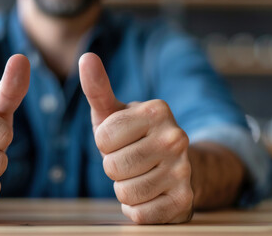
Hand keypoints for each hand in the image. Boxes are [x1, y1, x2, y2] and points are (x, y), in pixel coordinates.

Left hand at [79, 53, 192, 223]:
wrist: (182, 166)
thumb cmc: (137, 138)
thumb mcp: (117, 112)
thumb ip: (98, 88)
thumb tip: (86, 57)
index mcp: (157, 110)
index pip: (103, 137)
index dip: (105, 144)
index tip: (121, 141)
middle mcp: (176, 137)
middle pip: (112, 166)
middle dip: (114, 168)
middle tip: (131, 162)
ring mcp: (184, 170)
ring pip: (125, 192)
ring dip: (125, 190)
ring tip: (139, 177)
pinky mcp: (185, 201)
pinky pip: (139, 214)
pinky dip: (137, 209)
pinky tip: (149, 195)